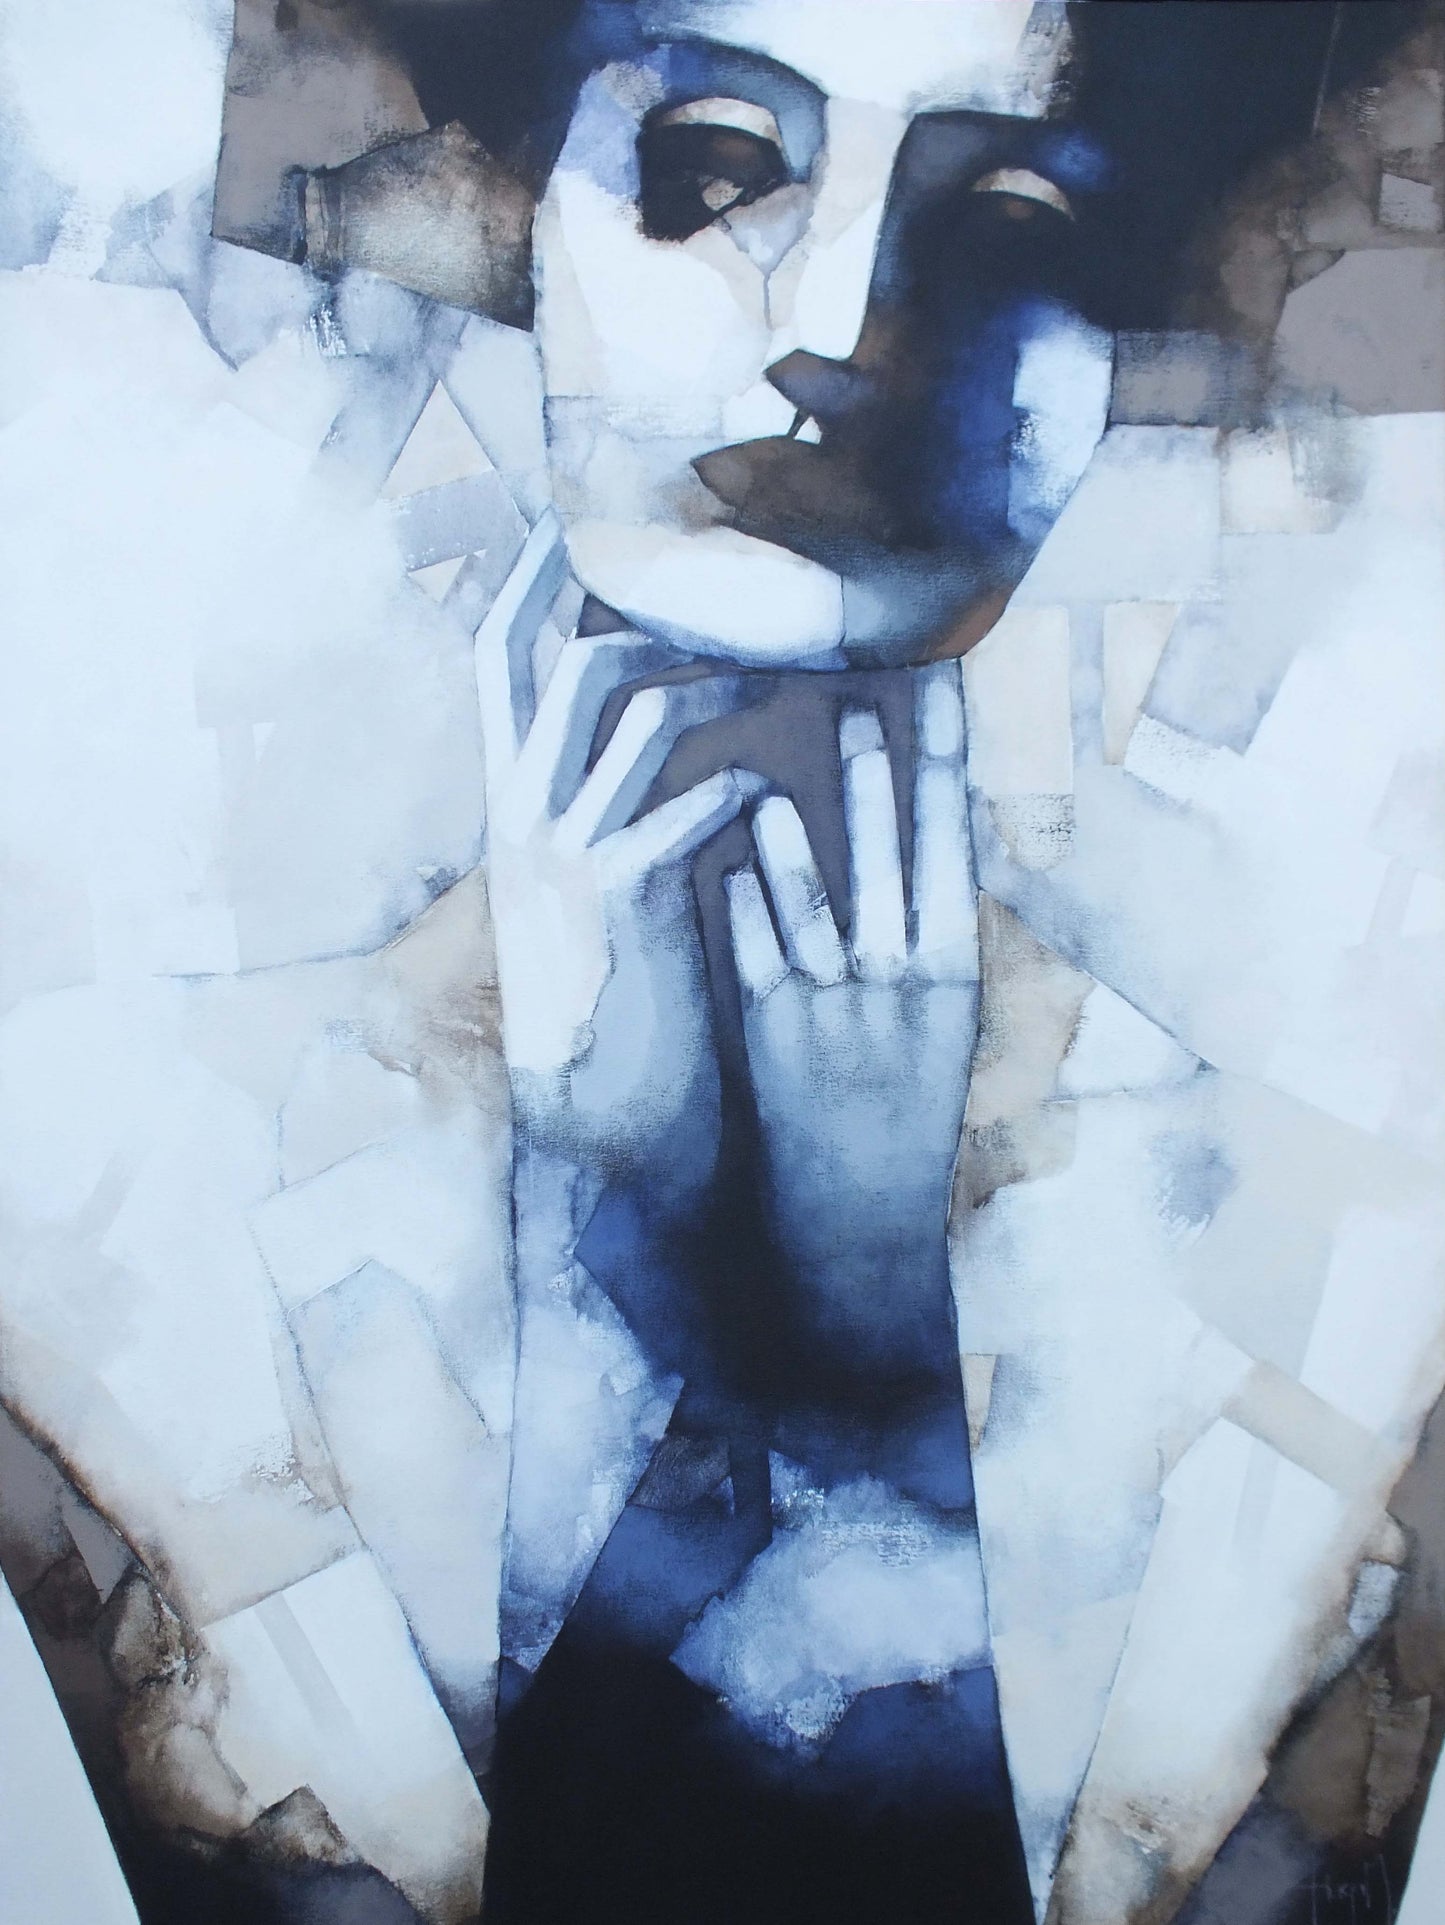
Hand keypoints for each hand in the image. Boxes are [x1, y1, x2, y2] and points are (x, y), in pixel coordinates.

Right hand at [478, 514, 753, 1199]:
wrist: (600, 1127)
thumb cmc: (607, 1007)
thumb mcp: (574, 897)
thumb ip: (590, 816)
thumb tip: (628, 746)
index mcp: (509, 807)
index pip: (500, 665)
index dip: (529, 586)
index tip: (563, 521)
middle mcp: (524, 817)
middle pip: (559, 663)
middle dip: (621, 600)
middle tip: (692, 564)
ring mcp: (567, 855)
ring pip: (627, 715)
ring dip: (704, 675)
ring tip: (764, 666)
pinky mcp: (626, 902)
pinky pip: (680, 809)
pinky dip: (728, 786)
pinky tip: (762, 790)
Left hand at [724, 660, 979, 1374]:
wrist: (857, 1232)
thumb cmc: (902, 1125)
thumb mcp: (936, 1034)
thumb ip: (922, 946)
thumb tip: (915, 852)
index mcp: (954, 979)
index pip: (958, 850)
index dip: (953, 770)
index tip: (951, 697)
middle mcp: (903, 987)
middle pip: (896, 857)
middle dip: (884, 772)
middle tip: (871, 692)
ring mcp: (838, 1011)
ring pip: (821, 897)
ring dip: (808, 826)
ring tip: (793, 761)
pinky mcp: (775, 1038)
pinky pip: (758, 951)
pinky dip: (747, 899)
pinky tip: (734, 849)